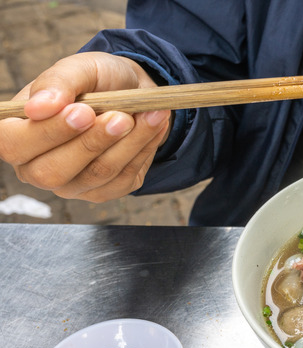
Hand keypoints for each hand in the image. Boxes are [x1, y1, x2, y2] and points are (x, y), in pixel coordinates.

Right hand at [0, 52, 170, 201]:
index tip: (84, 112)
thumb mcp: (79, 69)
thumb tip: (37, 108)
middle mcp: (36, 167)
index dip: (48, 132)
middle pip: (53, 172)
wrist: (132, 92)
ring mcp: (71, 185)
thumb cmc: (96, 81)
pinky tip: (155, 126)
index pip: (15, 144)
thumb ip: (57, 83)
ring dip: (129, 143)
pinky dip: (144, 148)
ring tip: (150, 114)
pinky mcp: (105, 191)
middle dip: (92, 143)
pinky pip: (124, 177)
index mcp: (16, 134)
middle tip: (122, 117)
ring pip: (97, 174)